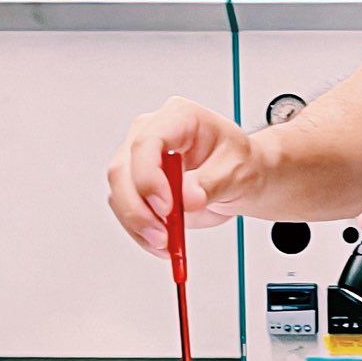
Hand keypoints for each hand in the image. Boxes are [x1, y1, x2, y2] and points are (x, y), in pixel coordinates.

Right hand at [107, 97, 259, 257]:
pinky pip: (126, 208)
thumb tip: (187, 198)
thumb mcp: (239, 171)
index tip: (166, 207)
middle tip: (163, 235)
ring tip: (167, 242)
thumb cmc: (240, 163)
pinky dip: (140, 231)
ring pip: (119, 192)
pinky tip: (162, 242)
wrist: (242, 177)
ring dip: (138, 223)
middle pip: (123, 169)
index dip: (149, 177)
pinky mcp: (137, 183)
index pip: (147, 141)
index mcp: (179, 117)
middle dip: (138, 209)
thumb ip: (212, 183)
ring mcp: (140, 158)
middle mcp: (152, 133)